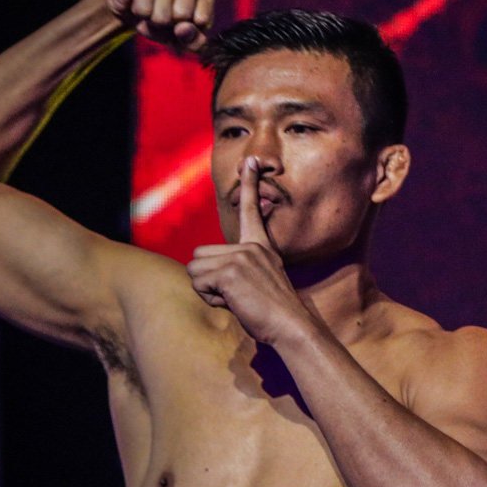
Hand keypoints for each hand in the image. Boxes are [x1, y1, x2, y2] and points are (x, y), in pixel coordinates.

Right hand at [99, 0, 215, 52]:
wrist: (136, 5)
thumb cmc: (169, 21)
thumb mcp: (185, 37)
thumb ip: (194, 41)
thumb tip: (183, 29)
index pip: (203, 18)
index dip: (188, 31)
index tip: (185, 26)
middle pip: (183, 14)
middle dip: (170, 26)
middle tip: (167, 20)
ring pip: (162, 14)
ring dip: (155, 23)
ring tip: (153, 14)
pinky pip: (144, 10)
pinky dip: (141, 16)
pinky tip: (140, 6)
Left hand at [186, 157, 318, 344]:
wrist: (291, 326)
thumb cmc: (275, 314)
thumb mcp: (261, 283)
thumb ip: (240, 270)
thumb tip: (210, 269)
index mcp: (260, 246)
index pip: (253, 210)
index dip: (250, 184)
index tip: (250, 160)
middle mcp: (250, 246)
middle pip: (200, 254)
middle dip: (207, 278)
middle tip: (235, 294)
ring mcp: (240, 256)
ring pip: (195, 269)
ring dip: (206, 289)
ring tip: (235, 298)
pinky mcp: (230, 271)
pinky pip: (198, 282)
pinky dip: (209, 297)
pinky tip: (233, 303)